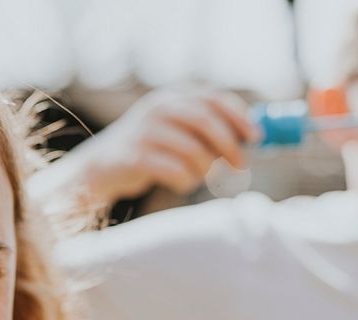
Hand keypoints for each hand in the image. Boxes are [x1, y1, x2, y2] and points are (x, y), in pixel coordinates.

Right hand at [54, 87, 259, 204]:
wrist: (101, 168)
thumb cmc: (150, 150)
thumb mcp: (176, 130)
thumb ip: (207, 128)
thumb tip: (252, 137)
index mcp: (172, 97)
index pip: (213, 99)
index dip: (239, 117)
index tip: (256, 138)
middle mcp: (158, 108)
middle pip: (205, 122)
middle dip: (229, 146)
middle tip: (241, 167)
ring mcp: (144, 131)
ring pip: (193, 151)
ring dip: (205, 170)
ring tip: (200, 178)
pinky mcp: (134, 157)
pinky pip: (175, 171)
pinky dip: (186, 182)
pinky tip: (181, 183)